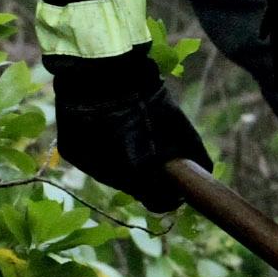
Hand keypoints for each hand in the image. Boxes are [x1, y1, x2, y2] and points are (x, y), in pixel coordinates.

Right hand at [49, 50, 208, 211]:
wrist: (101, 74)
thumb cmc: (147, 99)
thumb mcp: (179, 126)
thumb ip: (192, 154)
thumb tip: (206, 171)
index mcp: (140, 174)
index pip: (158, 202)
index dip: (168, 196)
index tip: (175, 189)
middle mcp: (111, 177)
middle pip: (133, 187)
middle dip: (143, 174)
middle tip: (148, 149)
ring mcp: (88, 166)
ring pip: (110, 173)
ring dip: (120, 161)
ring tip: (125, 133)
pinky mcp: (71, 153)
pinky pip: (90, 158)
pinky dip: (99, 148)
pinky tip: (104, 128)